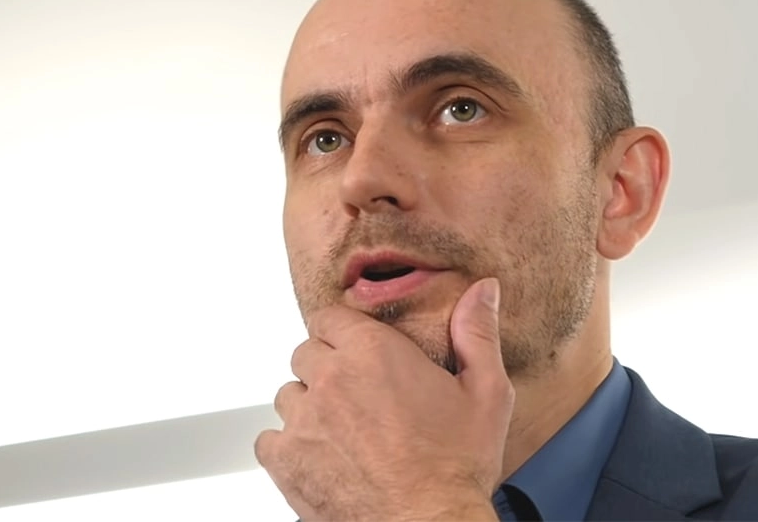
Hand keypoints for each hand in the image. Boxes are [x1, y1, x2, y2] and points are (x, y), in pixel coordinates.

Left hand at [255, 278, 512, 520]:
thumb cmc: (456, 467)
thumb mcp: (486, 394)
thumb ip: (477, 334)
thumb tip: (483, 290)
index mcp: (373, 352)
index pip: (329, 317)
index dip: (344, 333)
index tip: (360, 352)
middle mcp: (331, 378)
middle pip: (307, 353)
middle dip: (328, 368)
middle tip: (360, 396)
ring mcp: (303, 421)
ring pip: (289, 395)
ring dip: (310, 406)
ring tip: (344, 430)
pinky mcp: (286, 461)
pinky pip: (270, 439)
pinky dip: (291, 447)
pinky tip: (324, 458)